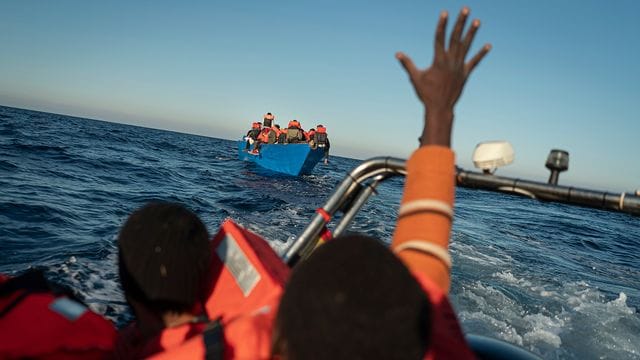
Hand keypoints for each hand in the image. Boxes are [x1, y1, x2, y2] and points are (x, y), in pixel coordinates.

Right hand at [397, 7, 490, 146]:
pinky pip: (474, 62)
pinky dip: (481, 54)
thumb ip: (407, 64)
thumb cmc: (425, 93)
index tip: (445, 13)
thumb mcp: (415, 77)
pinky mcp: (465, 74)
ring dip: (472, 33)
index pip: (440, 38)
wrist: (440, 108)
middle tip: (466, 9)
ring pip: (466, 47)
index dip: (442, 25)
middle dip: (461, 23)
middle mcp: (450, 61)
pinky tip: (488, 45)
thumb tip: (398, 54)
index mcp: (438, 60)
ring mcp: (459, 67)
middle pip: (456, 38)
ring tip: (477, 21)